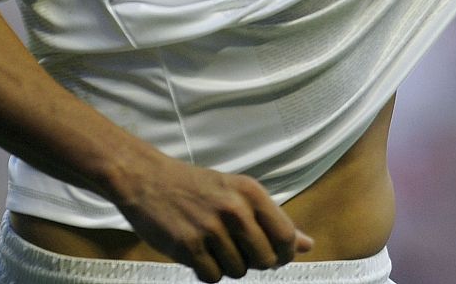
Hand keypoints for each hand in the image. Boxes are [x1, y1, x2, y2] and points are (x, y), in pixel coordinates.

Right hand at [115, 155, 313, 280]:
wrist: (148, 180)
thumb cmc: (198, 188)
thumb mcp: (239, 193)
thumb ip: (274, 220)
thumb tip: (307, 245)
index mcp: (251, 192)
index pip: (285, 236)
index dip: (284, 254)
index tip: (275, 257)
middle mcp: (234, 209)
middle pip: (264, 260)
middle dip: (255, 262)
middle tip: (238, 250)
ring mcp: (210, 229)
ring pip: (238, 271)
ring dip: (228, 266)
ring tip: (214, 246)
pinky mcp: (188, 247)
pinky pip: (213, 277)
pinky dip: (208, 272)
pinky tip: (199, 253)